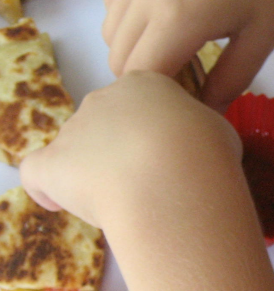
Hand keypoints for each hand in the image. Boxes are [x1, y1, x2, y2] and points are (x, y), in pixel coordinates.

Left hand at [20, 72, 241, 229]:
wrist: (173, 180)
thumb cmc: (206, 153)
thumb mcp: (219, 131)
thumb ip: (197, 130)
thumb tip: (195, 143)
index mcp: (144, 85)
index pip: (140, 103)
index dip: (151, 132)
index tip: (166, 156)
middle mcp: (103, 99)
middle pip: (104, 123)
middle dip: (119, 151)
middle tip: (148, 183)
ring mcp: (73, 131)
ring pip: (75, 151)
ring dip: (92, 173)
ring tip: (123, 205)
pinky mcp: (51, 164)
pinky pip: (37, 174)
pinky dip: (47, 189)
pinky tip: (62, 204)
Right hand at [102, 0, 273, 111]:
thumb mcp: (260, 40)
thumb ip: (230, 83)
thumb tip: (208, 116)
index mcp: (177, 19)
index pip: (143, 80)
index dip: (163, 100)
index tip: (190, 103)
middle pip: (119, 59)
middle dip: (147, 80)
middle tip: (185, 81)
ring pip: (110, 30)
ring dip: (134, 50)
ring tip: (176, 50)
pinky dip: (126, 18)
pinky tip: (163, 18)